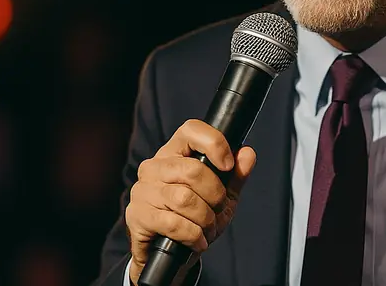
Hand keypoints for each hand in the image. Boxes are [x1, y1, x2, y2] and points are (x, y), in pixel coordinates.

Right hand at [126, 119, 256, 284]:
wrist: (170, 255)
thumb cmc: (195, 218)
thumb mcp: (222, 196)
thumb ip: (236, 175)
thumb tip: (247, 153)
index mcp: (174, 152)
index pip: (191, 130)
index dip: (215, 144)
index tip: (228, 166)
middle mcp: (154, 166)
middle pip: (193, 170)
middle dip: (215, 195)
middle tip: (217, 209)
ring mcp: (143, 190)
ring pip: (184, 198)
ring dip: (204, 219)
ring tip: (207, 228)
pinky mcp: (137, 216)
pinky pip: (173, 223)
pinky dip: (193, 235)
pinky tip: (197, 240)